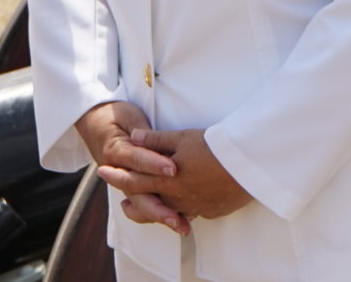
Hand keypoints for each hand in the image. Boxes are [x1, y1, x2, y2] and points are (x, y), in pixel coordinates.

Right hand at [75, 101, 187, 235]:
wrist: (94, 123)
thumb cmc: (114, 116)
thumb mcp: (128, 115)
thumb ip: (140, 130)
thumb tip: (149, 137)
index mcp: (116, 150)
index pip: (138, 159)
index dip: (155, 164)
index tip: (173, 168)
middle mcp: (119, 172)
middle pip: (139, 193)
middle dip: (159, 207)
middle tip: (176, 217)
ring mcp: (125, 183)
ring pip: (141, 205)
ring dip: (161, 216)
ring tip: (181, 226)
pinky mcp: (132, 187)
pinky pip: (144, 204)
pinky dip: (159, 214)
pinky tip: (179, 219)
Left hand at [125, 128, 251, 220]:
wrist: (248, 165)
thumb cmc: (215, 147)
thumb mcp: (183, 138)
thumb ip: (156, 141)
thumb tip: (134, 138)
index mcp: (166, 178)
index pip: (134, 179)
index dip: (117, 176)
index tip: (103, 173)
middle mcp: (177, 197)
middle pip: (148, 201)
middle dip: (131, 201)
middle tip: (120, 204)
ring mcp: (194, 206)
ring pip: (167, 212)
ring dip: (153, 211)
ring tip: (143, 210)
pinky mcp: (210, 210)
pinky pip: (189, 213)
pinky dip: (179, 212)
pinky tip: (179, 210)